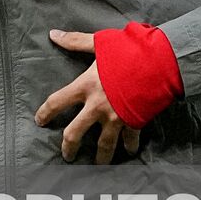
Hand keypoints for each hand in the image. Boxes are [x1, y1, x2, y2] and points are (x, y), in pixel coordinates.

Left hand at [35, 29, 140, 164]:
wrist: (161, 63)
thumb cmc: (130, 51)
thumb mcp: (100, 42)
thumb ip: (75, 41)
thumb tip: (53, 34)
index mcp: (85, 86)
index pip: (57, 102)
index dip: (46, 112)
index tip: (40, 121)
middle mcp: (97, 106)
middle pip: (75, 132)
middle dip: (69, 146)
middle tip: (66, 155)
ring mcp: (116, 118)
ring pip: (104, 144)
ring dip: (99, 157)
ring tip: (96, 165)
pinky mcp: (135, 122)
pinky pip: (131, 139)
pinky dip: (130, 147)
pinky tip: (129, 153)